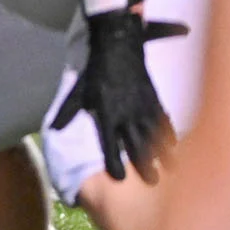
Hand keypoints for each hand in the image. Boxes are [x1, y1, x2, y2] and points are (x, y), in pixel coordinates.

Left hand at [52, 10, 176, 182]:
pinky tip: (176, 147)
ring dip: (163, 154)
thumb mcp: (77, 91)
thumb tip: (53, 129)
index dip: (112, 160)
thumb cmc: (95, 71)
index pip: (108, 142)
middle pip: (136, 144)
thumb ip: (67, 111)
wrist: (119, 46)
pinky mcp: (154, 99)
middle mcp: (126, 113)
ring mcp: (143, 107)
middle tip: (152, 183)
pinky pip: (164, 121)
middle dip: (144, 164)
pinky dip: (170, 135)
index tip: (118, 178)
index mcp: (105, 113)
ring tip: (170, 171)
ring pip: (154, 135)